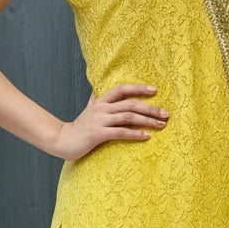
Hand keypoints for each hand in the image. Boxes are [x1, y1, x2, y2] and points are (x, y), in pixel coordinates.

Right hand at [53, 82, 168, 160]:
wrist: (63, 140)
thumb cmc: (80, 126)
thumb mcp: (90, 109)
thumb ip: (97, 98)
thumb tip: (101, 87)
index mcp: (101, 101)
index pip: (122, 89)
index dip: (138, 88)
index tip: (155, 90)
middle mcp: (101, 108)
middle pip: (130, 104)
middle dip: (150, 108)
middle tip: (166, 114)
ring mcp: (99, 121)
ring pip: (128, 117)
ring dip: (147, 121)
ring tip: (161, 125)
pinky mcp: (98, 134)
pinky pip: (120, 133)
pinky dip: (135, 134)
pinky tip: (146, 136)